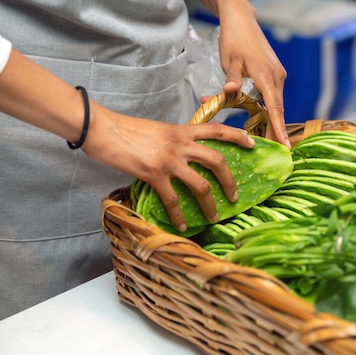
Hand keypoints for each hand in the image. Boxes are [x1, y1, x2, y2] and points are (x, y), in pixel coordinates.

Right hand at [82, 104, 254, 231]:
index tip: (253, 144)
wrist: (102, 128)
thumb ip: (174, 140)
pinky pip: (173, 200)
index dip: (238, 136)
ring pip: (201, 184)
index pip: (217, 130)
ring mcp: (169, 160)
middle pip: (218, 160)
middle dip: (230, 181)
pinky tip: (183, 225)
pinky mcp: (154, 174)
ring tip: (214, 218)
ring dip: (210, 204)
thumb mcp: (157, 130)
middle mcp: (180, 144)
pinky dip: (180, 216)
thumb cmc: (126, 129)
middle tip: (235, 196)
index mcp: (182, 130)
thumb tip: (182, 155)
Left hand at [218, 7, 290, 147]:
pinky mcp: (273, 74)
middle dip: (274, 130)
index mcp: (266, 75)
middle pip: (277, 109)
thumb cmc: (234, 39)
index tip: (285, 146)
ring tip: (263, 139)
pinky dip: (265, 109)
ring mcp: (277, 75)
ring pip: (274, 103)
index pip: (275, 107)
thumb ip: (232, 77)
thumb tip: (230, 90)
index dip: (278, 128)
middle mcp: (277, 77)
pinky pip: (270, 96)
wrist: (242, 20)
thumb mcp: (229, 59)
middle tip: (272, 151)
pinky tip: (257, 119)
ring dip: (268, 120)